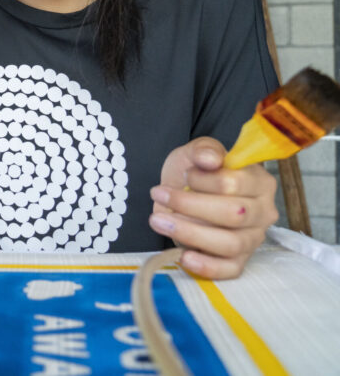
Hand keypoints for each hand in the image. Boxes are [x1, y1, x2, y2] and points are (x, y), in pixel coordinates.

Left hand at [149, 136, 278, 279]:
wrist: (184, 192)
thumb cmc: (195, 172)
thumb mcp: (195, 153)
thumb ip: (204, 149)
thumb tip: (211, 160)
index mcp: (260, 182)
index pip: (235, 183)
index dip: (204, 180)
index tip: (184, 175)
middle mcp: (263, 213)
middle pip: (234, 214)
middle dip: (190, 205)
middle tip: (158, 195)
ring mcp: (253, 239)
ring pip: (230, 243)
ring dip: (189, 232)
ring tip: (157, 221)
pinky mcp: (239, 260)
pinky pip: (230, 270)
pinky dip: (207, 267)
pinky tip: (183, 257)